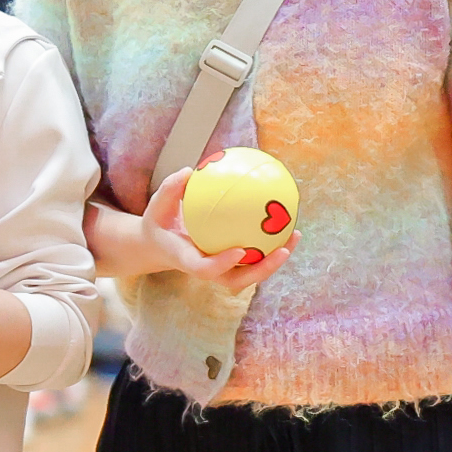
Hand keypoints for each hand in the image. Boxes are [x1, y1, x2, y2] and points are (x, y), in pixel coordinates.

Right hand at [135, 167, 299, 293]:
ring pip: (251, 272)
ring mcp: (221, 269)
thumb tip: (188, 171)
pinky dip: (272, 244)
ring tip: (295, 235)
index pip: (205, 269)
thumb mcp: (157, 206)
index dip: (223, 264)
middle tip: (282, 251)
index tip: (240, 251)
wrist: (159, 245)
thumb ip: (170, 189)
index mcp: (187, 260)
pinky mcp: (231, 263)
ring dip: (275, 259)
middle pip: (237, 280)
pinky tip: (287, 221)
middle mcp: (208, 269)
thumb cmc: (159, 223)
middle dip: (262, 270)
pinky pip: (254, 257)